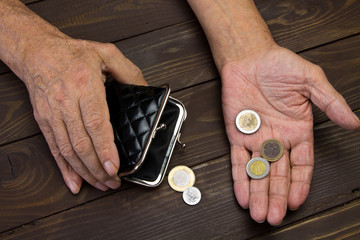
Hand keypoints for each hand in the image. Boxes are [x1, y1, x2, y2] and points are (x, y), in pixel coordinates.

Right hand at [22, 35, 146, 193]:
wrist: (38, 51)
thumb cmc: (72, 53)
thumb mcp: (105, 53)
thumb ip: (129, 71)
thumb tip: (146, 89)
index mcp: (84, 85)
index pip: (95, 122)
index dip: (104, 148)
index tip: (113, 166)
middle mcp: (66, 102)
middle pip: (81, 143)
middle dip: (98, 167)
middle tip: (113, 181)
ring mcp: (53, 114)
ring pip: (68, 150)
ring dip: (85, 171)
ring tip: (100, 184)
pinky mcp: (44, 121)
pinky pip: (54, 149)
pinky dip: (64, 168)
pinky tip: (74, 181)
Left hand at [221, 44, 359, 224]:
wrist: (249, 57)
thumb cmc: (280, 65)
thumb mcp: (311, 81)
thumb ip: (330, 103)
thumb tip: (353, 123)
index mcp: (298, 130)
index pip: (301, 164)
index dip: (299, 183)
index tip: (296, 201)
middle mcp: (277, 138)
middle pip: (279, 174)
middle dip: (276, 196)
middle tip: (274, 217)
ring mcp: (256, 138)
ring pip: (258, 171)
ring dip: (258, 193)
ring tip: (259, 214)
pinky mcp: (236, 134)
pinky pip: (238, 159)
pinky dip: (239, 177)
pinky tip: (242, 194)